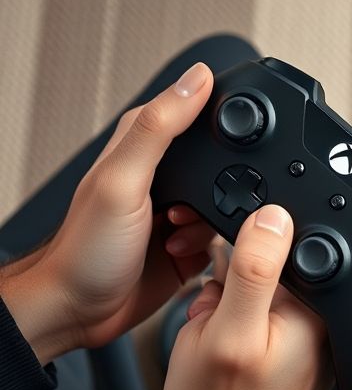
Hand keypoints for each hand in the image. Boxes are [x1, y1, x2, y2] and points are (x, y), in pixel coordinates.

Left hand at [0, 63, 215, 363]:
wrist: (79, 311)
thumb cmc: (84, 247)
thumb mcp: (123, 180)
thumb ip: (159, 128)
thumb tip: (196, 78)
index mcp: (143, 145)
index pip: (194, 111)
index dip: (220, 117)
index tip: (234, 136)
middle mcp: (165, 176)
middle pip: (222, 160)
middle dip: (227, 181)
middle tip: (193, 202)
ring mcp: (180, 210)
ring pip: (231, 201)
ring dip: (215, 219)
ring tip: (180, 230)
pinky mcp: (192, 243)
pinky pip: (227, 236)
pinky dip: (215, 246)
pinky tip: (185, 251)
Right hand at [163, 205, 333, 389]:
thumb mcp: (226, 332)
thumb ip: (254, 270)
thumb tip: (274, 215)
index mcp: (315, 310)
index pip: (278, 246)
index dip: (237, 252)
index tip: (217, 281)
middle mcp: (321, 322)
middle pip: (267, 269)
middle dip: (229, 286)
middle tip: (214, 323)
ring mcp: (308, 342)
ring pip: (258, 296)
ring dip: (228, 309)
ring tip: (218, 348)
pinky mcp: (293, 358)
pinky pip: (260, 324)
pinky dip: (236, 330)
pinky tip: (226, 358)